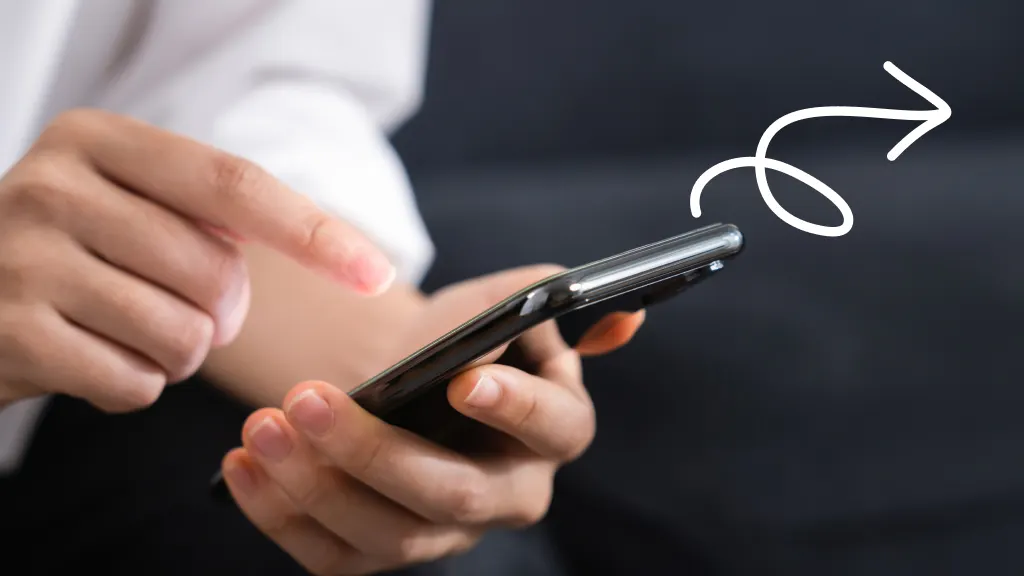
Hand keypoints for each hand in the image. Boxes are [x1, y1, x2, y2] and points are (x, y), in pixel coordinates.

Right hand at [0, 109, 392, 411]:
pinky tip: (91, 357)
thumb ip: (212, 214)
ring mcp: (23, 259)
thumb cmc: (72, 253)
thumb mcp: (129, 204)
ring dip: (178, 352)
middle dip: (221, 312)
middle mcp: (54, 185)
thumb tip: (335, 258)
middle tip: (176, 306)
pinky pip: (135, 383)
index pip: (234, 184)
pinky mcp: (10, 334)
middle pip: (215, 271)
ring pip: (184, 334)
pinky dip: (134, 384)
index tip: (375, 273)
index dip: (314, 232)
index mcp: (98, 140)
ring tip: (125, 329)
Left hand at [219, 266, 644, 574]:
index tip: (463, 380)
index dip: (516, 408)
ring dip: (316, 486)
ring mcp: (444, 536)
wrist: (406, 376)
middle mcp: (507, 495)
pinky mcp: (383, 553)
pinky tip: (244, 465)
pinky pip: (333, 558)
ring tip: (263, 426)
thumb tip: (622, 320)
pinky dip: (281, 516)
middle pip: (451, 495)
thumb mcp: (509, 304)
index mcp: (552, 431)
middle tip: (307, 400)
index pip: (555, 428)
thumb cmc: (460, 336)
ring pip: (387, 537)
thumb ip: (551, 304)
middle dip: (375, 453)